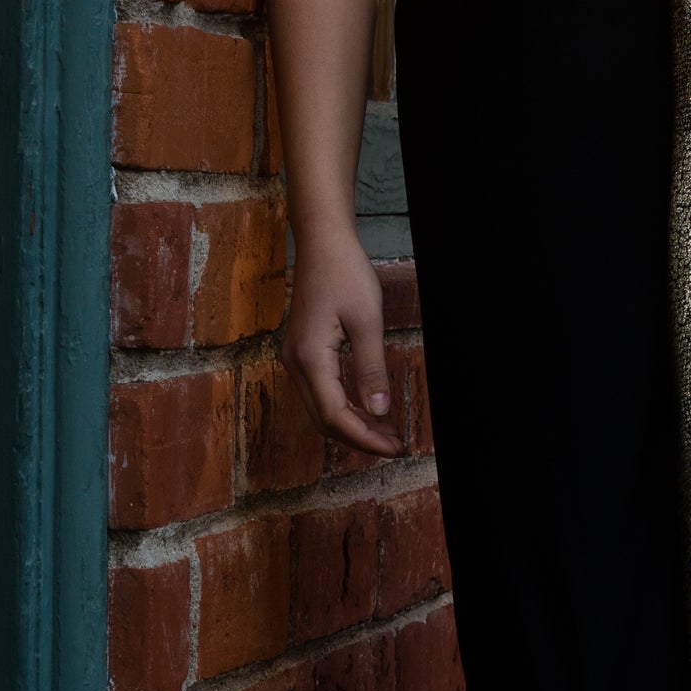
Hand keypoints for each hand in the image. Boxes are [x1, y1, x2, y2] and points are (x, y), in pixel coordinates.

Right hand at [283, 227, 402, 456]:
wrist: (322, 243)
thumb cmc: (345, 274)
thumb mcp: (367, 321)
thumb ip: (371, 369)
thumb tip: (379, 411)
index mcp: (310, 358)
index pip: (335, 415)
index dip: (365, 438)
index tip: (395, 447)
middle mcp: (295, 364)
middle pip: (324, 420)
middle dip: (360, 438)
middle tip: (396, 445)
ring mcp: (295, 360)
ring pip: (320, 410)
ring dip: (352, 425)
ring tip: (386, 432)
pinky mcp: (301, 354)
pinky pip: (320, 393)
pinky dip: (343, 408)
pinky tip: (367, 410)